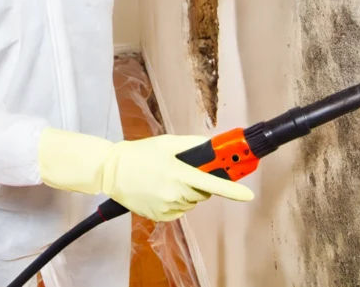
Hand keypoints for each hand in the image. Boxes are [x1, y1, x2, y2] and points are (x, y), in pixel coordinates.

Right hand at [38, 129, 252, 221]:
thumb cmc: (138, 154)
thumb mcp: (166, 143)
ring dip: (186, 193)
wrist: (111, 171)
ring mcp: (167, 207)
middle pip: (203, 193)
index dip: (232, 190)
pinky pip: (179, 211)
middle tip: (183, 172)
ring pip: (191, 203)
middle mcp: (175, 193)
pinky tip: (159, 191)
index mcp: (179, 173)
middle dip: (199, 183)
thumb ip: (192, 144)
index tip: (247, 195)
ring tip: (165, 180)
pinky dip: (175, 202)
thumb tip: (212, 146)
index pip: (213, 184)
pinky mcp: (160, 216)